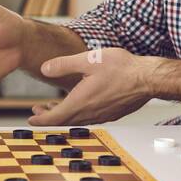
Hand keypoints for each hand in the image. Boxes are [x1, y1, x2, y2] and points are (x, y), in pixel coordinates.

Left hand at [27, 48, 162, 125]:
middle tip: (38, 111)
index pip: (55, 118)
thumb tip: (45, 68)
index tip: (31, 120)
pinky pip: (89, 117)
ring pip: (77, 120)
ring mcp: (102, 115)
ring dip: (63, 115)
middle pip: (64, 121)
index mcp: (81, 102)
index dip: (40, 120)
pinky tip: (78, 103)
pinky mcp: (111, 113)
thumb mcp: (88, 60)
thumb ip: (64, 64)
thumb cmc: (122, 69)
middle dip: (49, 117)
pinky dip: (77, 113)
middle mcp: (90, 113)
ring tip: (54, 107)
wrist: (148, 78)